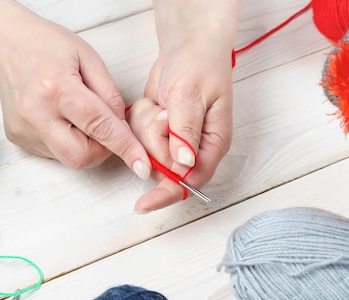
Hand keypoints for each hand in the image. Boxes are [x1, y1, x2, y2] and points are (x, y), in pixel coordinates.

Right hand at [0, 5, 150, 176]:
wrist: (5, 44)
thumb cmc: (46, 45)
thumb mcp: (88, 58)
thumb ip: (109, 95)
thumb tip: (123, 128)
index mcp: (56, 87)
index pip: (99, 126)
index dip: (124, 146)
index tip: (141, 164)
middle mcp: (36, 113)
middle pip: (81, 155)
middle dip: (102, 149)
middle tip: (103, 125)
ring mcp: (23, 129)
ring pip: (68, 158)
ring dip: (84, 144)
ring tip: (76, 114)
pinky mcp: (18, 138)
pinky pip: (54, 153)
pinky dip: (67, 141)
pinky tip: (60, 117)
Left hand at [131, 0, 238, 211]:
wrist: (189, 46)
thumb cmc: (199, 66)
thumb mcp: (191, 96)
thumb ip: (186, 132)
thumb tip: (183, 165)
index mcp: (212, 145)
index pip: (190, 182)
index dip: (166, 194)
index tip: (144, 204)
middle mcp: (193, 149)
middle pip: (162, 168)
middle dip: (154, 142)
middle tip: (164, 114)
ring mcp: (173, 141)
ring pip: (146, 152)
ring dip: (146, 127)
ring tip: (161, 105)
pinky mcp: (157, 132)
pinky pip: (136, 137)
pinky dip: (140, 119)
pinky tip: (154, 104)